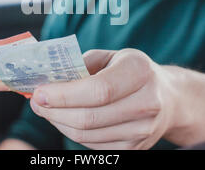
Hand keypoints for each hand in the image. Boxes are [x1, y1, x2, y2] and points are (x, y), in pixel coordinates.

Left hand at [29, 49, 176, 149]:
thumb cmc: (132, 72)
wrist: (169, 98)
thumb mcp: (111, 56)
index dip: (64, 94)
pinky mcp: (135, 148)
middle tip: (36, 101)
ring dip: (59, 122)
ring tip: (46, 109)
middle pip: (89, 117)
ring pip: (87, 135)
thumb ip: (82, 64)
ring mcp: (142, 130)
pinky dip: (72, 132)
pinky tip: (65, 119)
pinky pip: (92, 145)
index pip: (98, 90)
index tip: (39, 92)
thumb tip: (48, 78)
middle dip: (54, 111)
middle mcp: (146, 103)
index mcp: (139, 72)